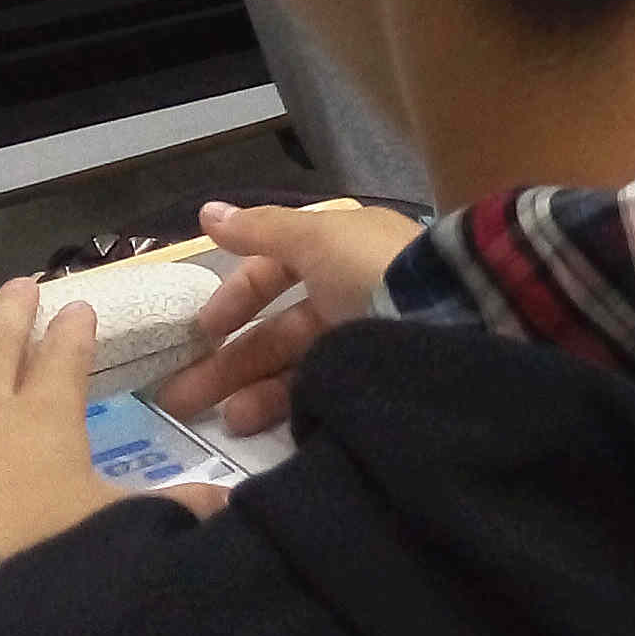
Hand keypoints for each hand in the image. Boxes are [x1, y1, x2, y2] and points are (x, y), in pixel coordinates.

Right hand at [152, 202, 418, 441]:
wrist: (455, 323)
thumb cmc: (376, 271)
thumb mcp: (318, 238)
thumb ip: (262, 229)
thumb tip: (207, 211)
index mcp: (338, 255)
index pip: (275, 274)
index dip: (236, 298)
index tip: (202, 329)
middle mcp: (351, 297)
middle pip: (279, 331)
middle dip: (228, 361)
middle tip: (179, 397)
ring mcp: (366, 343)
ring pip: (295, 368)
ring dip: (251, 391)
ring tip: (222, 419)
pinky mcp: (376, 384)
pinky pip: (322, 396)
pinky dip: (288, 408)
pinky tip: (260, 425)